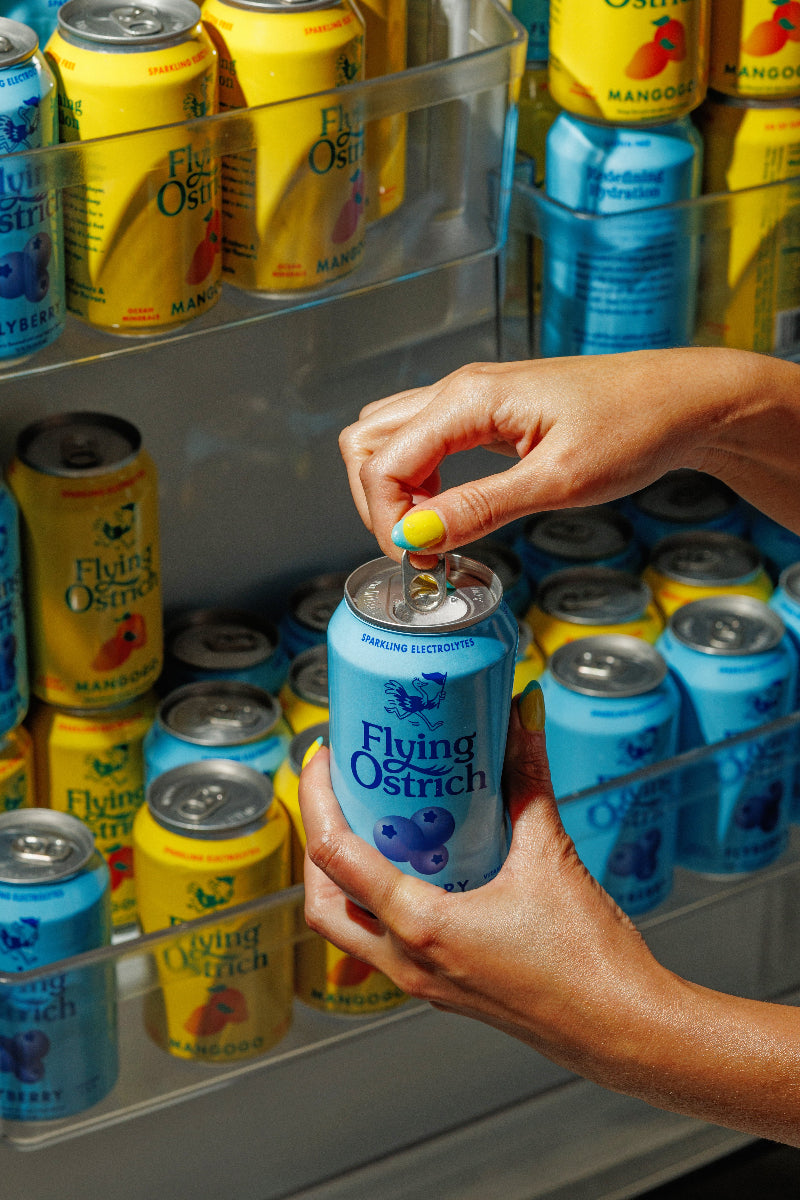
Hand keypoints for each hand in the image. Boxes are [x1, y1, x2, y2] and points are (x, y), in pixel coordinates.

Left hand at [300, 686, 799, 1144]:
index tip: (324, 759)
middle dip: (314, 845)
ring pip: (349, 933)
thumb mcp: (552, 858)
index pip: (336, 858)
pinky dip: (378, 906)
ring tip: (363, 827)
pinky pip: (385, 948)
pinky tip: (412, 870)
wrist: (626, 1031)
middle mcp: (410, 963)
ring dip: (341, 881)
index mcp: (422, 929)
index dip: (317, 799)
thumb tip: (522, 718)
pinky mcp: (446, 990)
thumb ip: (529, 783)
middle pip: (322, 905)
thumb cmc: (590, 963)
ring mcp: (425, 983)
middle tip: (330, 794)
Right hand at [338, 348, 799, 556]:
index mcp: (470, 399)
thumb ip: (480, 507)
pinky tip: (449, 509)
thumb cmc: (635, 428)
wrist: (682, 402)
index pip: (383, 461)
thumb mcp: (558, 482)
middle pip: (367, 442)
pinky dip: (417, 479)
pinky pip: (421, 440)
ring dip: (391, 489)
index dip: (386, 520)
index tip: (418, 561)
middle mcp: (459, 390)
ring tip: (434, 531)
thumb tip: (414, 534)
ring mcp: (469, 398)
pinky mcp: (484, 413)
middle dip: (377, 503)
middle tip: (418, 549)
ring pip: (386, 438)